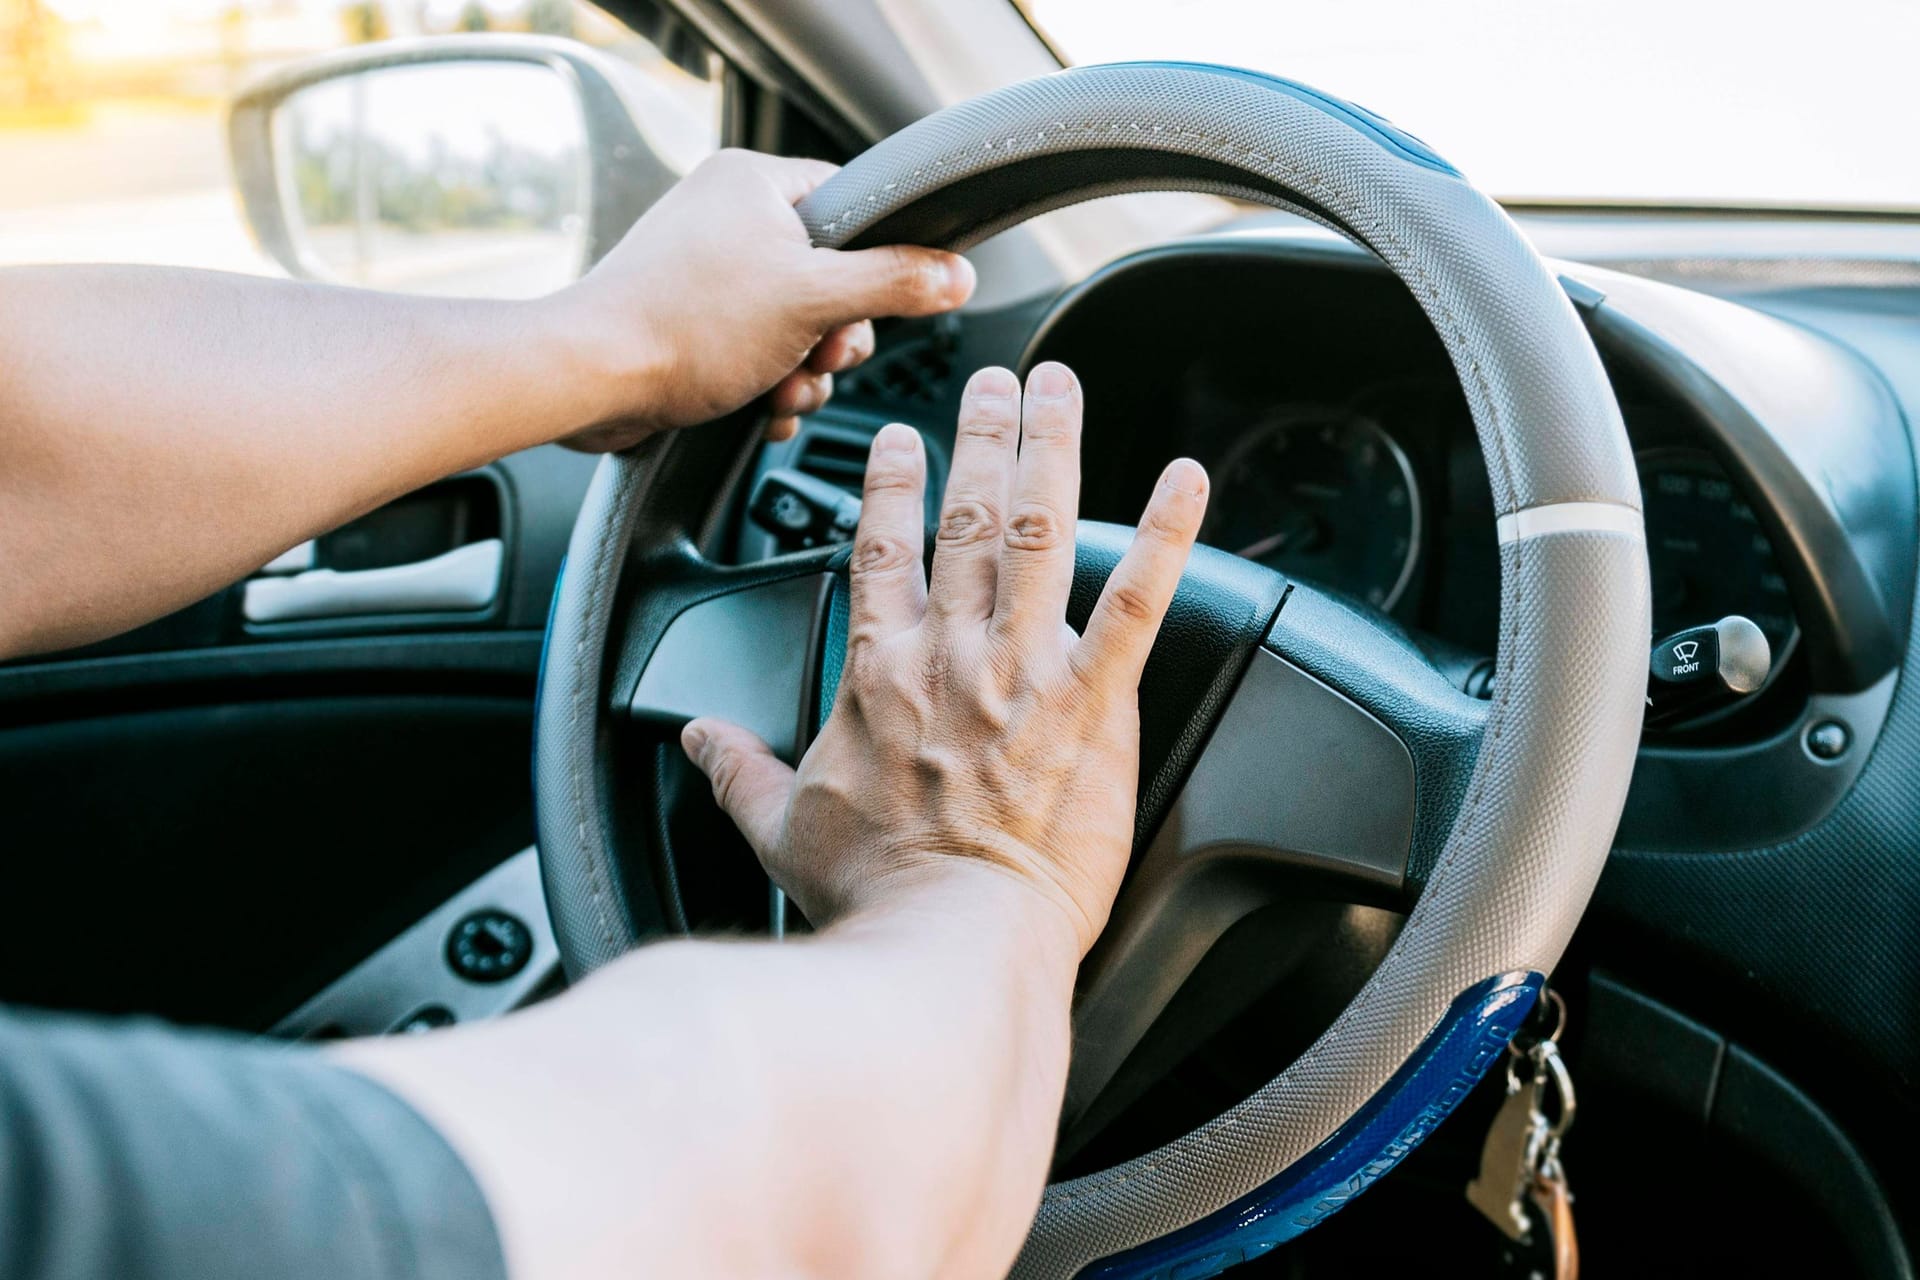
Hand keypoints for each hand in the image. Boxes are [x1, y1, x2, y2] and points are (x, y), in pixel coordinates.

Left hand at [554, 150, 973, 449]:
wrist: (594, 379)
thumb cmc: (686, 325)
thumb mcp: (814, 299)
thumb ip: (895, 282)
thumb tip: (956, 274)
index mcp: (756, 182)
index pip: (852, 203)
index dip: (876, 259)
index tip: (875, 301)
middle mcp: (729, 218)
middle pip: (831, 276)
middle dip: (835, 337)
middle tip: (821, 355)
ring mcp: (707, 273)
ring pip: (797, 325)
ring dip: (804, 372)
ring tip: (781, 389)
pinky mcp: (691, 324)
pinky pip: (758, 352)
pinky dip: (769, 386)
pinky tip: (761, 408)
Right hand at [682, 362, 1208, 954]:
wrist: (947, 940)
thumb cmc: (873, 893)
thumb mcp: (778, 826)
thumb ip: (734, 768)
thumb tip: (695, 740)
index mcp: (878, 673)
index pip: (879, 548)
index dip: (890, 483)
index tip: (900, 437)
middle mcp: (951, 653)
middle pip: (967, 517)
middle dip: (981, 436)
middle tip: (996, 381)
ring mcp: (1024, 671)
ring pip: (1039, 531)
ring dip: (1051, 450)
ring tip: (1060, 391)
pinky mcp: (1091, 705)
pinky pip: (1137, 603)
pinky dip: (1166, 537)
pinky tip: (1187, 482)